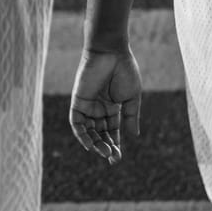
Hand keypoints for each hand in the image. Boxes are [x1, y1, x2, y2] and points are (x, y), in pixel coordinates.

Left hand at [69, 47, 142, 162]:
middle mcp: (99, 108)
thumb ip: (131, 117)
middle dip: (106, 147)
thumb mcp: (132, 97)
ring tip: (105, 153)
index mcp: (113, 107)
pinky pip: (77, 123)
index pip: (112, 131)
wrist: (111, 52)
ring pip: (89, 131)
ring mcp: (88, 105)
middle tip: (112, 158)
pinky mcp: (78, 102)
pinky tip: (89, 145)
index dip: (115, 144)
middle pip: (100, 134)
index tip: (117, 159)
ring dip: (95, 143)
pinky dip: (82, 134)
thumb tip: (134, 136)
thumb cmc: (124, 70)